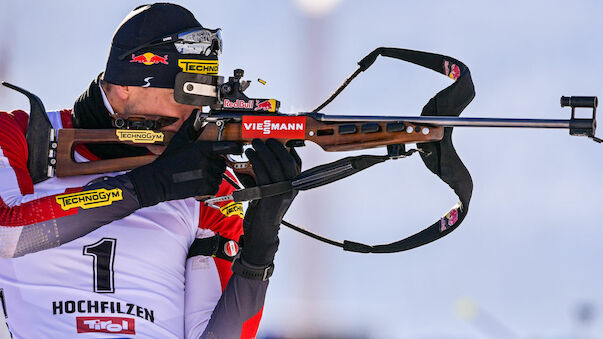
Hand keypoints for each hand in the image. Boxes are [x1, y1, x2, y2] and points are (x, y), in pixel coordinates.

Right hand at [126, 111, 239, 206]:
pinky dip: (209, 187)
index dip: (235, 147)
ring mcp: (207, 175)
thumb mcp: (179, 140)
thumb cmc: (168, 161)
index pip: (227, 147)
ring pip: (219, 176)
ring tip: (199, 174)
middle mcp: (207, 161)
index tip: (239, 147)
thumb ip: (189, 126)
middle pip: (222, 163)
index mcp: (203, 148)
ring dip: (213, 176)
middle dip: (216, 164)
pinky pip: (214, 187)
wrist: (158, 179)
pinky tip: (198, 182)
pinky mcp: (204, 187)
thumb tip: (195, 113)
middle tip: (204, 165)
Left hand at [240, 139, 300, 266]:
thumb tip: (263, 156)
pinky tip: (249, 156)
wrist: (261, 233)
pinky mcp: (269, 196)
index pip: (296, 162)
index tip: (278, 140)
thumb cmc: (265, 212)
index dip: (288, 148)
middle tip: (263, 139)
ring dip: (262, 152)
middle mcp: (291, 188)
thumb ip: (271, 176)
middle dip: (274, 146)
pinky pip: (262, 174)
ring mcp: (281, 193)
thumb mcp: (272, 191)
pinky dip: (255, 162)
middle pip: (285, 160)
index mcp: (295, 186)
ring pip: (273, 165)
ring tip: (253, 145)